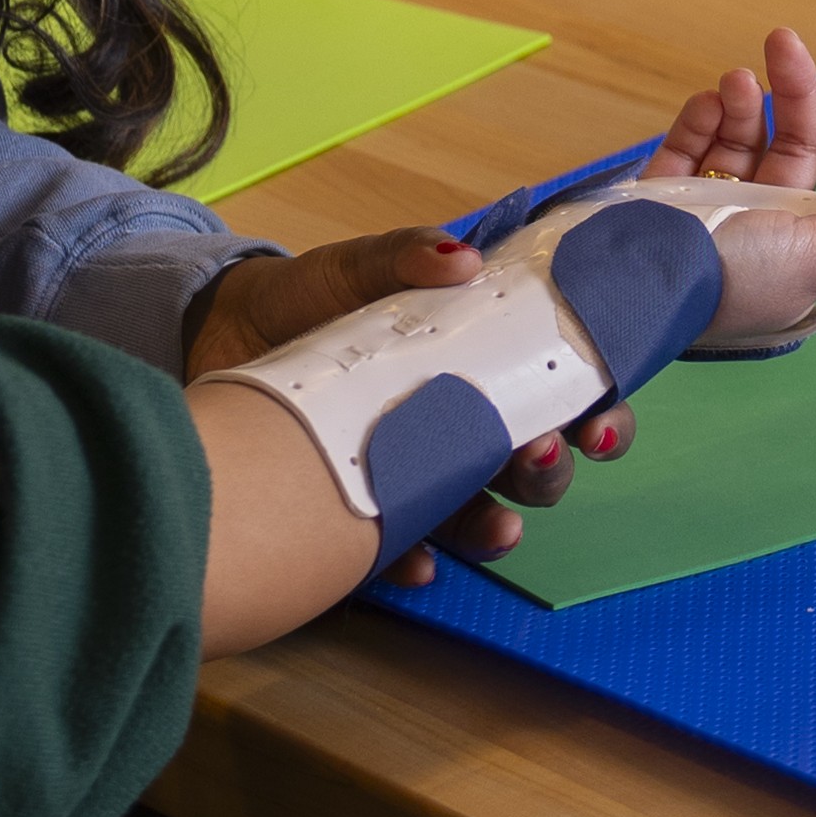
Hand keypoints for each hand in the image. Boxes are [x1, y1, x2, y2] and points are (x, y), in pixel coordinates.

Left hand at [188, 227, 631, 585]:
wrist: (216, 338)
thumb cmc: (306, 299)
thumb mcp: (356, 268)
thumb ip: (407, 256)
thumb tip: (465, 261)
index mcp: (479, 362)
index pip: (560, 391)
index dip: (596, 411)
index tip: (598, 421)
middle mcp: (460, 425)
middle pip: (535, 464)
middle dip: (551, 468)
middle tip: (537, 452)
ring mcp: (414, 475)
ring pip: (481, 515)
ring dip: (498, 524)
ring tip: (499, 522)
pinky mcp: (362, 513)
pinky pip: (399, 550)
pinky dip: (415, 558)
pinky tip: (420, 560)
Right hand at [638, 27, 815, 343]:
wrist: (639, 289)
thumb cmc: (739, 277)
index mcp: (812, 243)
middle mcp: (770, 223)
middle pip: (798, 139)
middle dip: (796, 87)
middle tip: (783, 40)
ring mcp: (717, 205)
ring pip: (744, 134)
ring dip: (745, 99)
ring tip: (737, 81)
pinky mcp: (669, 190)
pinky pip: (693, 141)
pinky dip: (702, 117)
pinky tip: (707, 107)